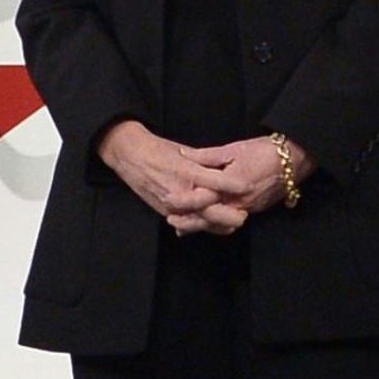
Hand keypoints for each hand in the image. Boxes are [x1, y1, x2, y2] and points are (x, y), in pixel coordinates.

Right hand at [97, 121, 235, 234]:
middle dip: (228, 216)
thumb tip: (227, 165)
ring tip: (233, 223)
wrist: (130, 157)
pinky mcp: (165, 212)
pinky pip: (187, 223)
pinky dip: (201, 226)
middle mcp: (180, 191)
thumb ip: (205, 162)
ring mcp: (172, 205)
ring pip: (200, 221)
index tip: (247, 187)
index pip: (215, 182)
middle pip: (209, 209)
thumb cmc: (158, 150)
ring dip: (218, 225)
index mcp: (187, 172)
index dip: (233, 186)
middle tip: (243, 215)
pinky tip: (215, 228)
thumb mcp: (184, 151)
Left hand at [176, 136, 298, 231]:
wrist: (295, 160)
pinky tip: (207, 220)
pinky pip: (232, 220)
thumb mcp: (233, 149)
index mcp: (232, 185)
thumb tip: (183, 154)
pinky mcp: (256, 209)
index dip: (184, 201)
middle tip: (172, 221)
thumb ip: (206, 156)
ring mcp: (249, 208)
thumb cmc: (264, 150)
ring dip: (203, 225)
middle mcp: (240, 201)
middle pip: (210, 218)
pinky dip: (217, 222)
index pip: (204, 198)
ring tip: (184, 226)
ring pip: (221, 222)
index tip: (168, 201)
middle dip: (190, 222)